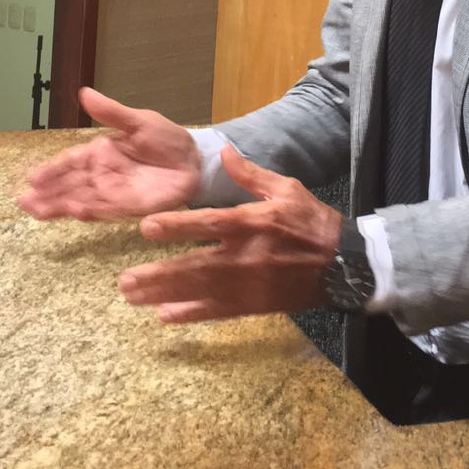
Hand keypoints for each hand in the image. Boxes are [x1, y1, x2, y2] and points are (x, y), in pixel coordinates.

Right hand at [18, 87, 200, 220]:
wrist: (194, 161)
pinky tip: (74, 211)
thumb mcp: (138, 121)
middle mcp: (102, 174)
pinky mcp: (130, 207)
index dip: (50, 170)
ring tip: (37, 211)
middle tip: (22, 202)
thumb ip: (110, 112)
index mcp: (101, 152)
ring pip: (81, 200)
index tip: (30, 178)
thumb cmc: (167, 140)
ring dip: (60, 206)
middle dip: (46, 194)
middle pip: (69, 185)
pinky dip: (90, 211)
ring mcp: (114, 192)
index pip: (69, 161)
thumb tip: (84, 93)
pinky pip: (107, 210)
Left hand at [119, 146, 342, 322]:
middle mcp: (245, 255)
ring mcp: (248, 284)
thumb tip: (223, 153)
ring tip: (133, 298)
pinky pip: (217, 311)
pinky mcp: (254, 303)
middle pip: (195, 266)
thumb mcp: (286, 188)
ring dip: (165, 295)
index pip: (208, 223)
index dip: (176, 226)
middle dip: (158, 274)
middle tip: (125, 281)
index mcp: (252, 222)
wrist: (344, 264)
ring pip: (199, 291)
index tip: (146, 228)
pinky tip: (165, 316)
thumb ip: (251, 174)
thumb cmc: (313, 222)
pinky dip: (191, 314)